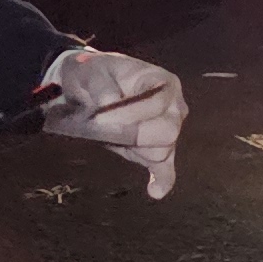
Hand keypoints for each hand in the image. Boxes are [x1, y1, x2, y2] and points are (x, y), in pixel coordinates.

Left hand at [39, 46, 185, 198]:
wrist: (88, 87)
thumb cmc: (93, 75)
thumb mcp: (91, 71)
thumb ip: (101, 85)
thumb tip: (110, 103)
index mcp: (162, 83)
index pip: (156, 105)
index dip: (128, 113)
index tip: (100, 114)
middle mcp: (174, 107)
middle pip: (168, 132)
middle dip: (134, 135)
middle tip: (105, 130)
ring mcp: (170, 131)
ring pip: (162, 151)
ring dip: (136, 150)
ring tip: (113, 139)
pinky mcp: (159, 150)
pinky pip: (166, 169)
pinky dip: (161, 180)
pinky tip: (154, 190)